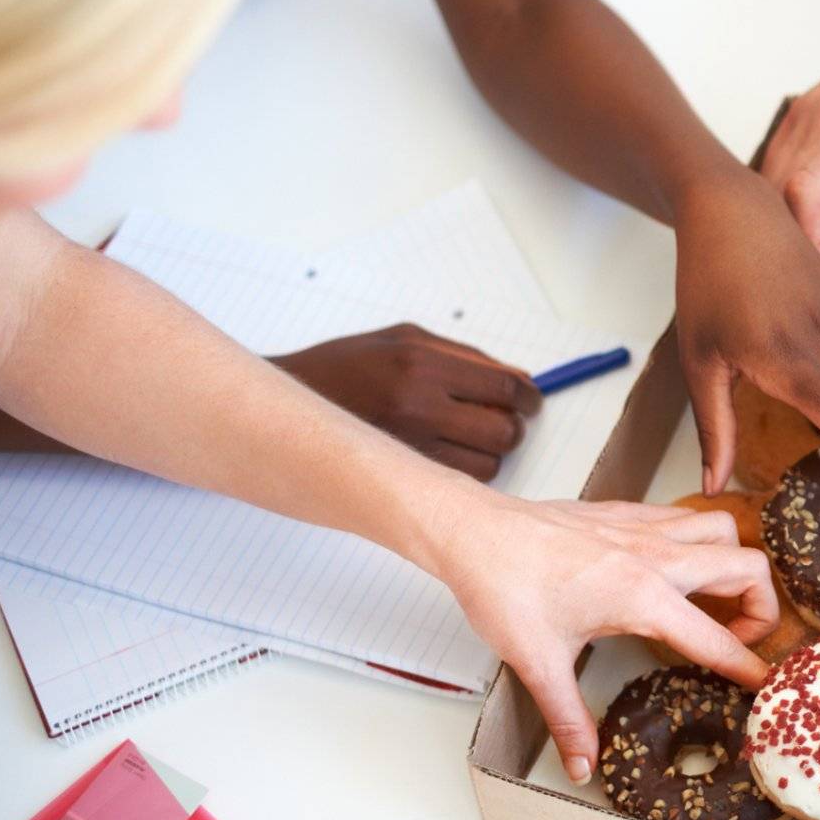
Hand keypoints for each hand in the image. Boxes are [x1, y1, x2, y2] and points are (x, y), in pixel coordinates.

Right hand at [271, 323, 540, 481]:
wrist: (289, 405)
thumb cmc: (347, 366)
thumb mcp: (405, 338)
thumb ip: (465, 355)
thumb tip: (517, 377)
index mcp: (421, 362)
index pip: (503, 386)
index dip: (527, 397)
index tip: (531, 402)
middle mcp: (418, 404)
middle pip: (503, 429)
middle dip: (513, 425)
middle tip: (503, 419)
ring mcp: (410, 443)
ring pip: (488, 462)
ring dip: (491, 451)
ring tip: (471, 437)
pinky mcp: (402, 471)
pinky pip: (462, 480)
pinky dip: (469, 470)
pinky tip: (451, 454)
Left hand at [436, 492, 777, 782]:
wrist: (472, 532)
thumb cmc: (503, 589)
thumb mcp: (538, 663)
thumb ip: (569, 719)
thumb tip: (582, 765)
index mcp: (643, 597)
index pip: (716, 639)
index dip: (749, 667)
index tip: (767, 684)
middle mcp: (656, 557)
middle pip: (749, 568)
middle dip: (761, 607)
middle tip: (737, 638)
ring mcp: (645, 528)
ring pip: (725, 531)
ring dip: (735, 563)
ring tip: (714, 599)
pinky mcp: (628, 512)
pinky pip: (688, 517)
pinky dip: (700, 540)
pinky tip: (675, 568)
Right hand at [761, 3, 819, 268]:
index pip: (810, 190)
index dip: (809, 242)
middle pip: (779, 194)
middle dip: (796, 247)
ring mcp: (815, 111)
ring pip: (771, 180)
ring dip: (787, 224)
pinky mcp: (808, 111)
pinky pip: (779, 164)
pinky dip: (786, 201)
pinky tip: (817, 230)